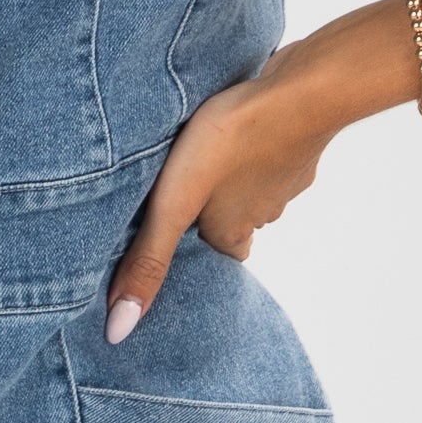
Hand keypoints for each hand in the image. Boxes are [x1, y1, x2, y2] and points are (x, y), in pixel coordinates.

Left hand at [102, 36, 355, 341]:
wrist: (301, 90)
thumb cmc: (232, 142)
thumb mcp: (174, 203)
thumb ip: (147, 259)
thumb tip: (119, 332)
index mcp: (233, 232)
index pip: (216, 256)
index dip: (194, 247)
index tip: (176, 236)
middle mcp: (265, 211)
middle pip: (234, 220)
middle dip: (210, 209)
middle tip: (182, 190)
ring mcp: (287, 174)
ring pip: (253, 183)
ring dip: (231, 172)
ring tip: (204, 152)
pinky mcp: (298, 137)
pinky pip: (271, 146)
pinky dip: (256, 141)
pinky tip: (241, 122)